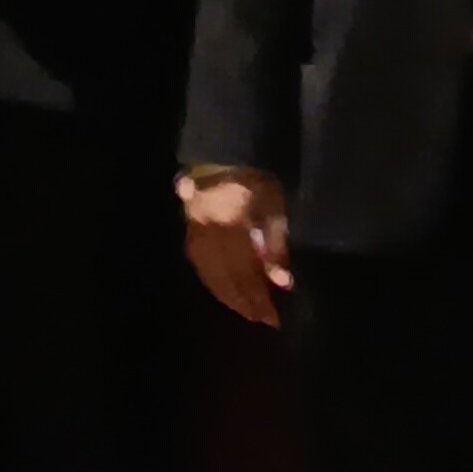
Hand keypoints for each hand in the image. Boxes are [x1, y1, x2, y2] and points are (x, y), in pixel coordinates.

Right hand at [177, 166, 286, 327]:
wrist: (222, 152)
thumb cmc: (254, 178)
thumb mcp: (274, 208)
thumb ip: (276, 246)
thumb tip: (283, 283)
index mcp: (230, 226)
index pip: (245, 273)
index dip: (258, 297)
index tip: (273, 317)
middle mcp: (208, 234)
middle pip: (226, 279)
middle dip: (245, 302)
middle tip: (263, 320)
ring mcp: (195, 234)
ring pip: (210, 276)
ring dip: (229, 297)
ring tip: (247, 311)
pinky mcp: (189, 233)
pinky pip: (200, 266)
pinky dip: (214, 283)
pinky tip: (225, 291)